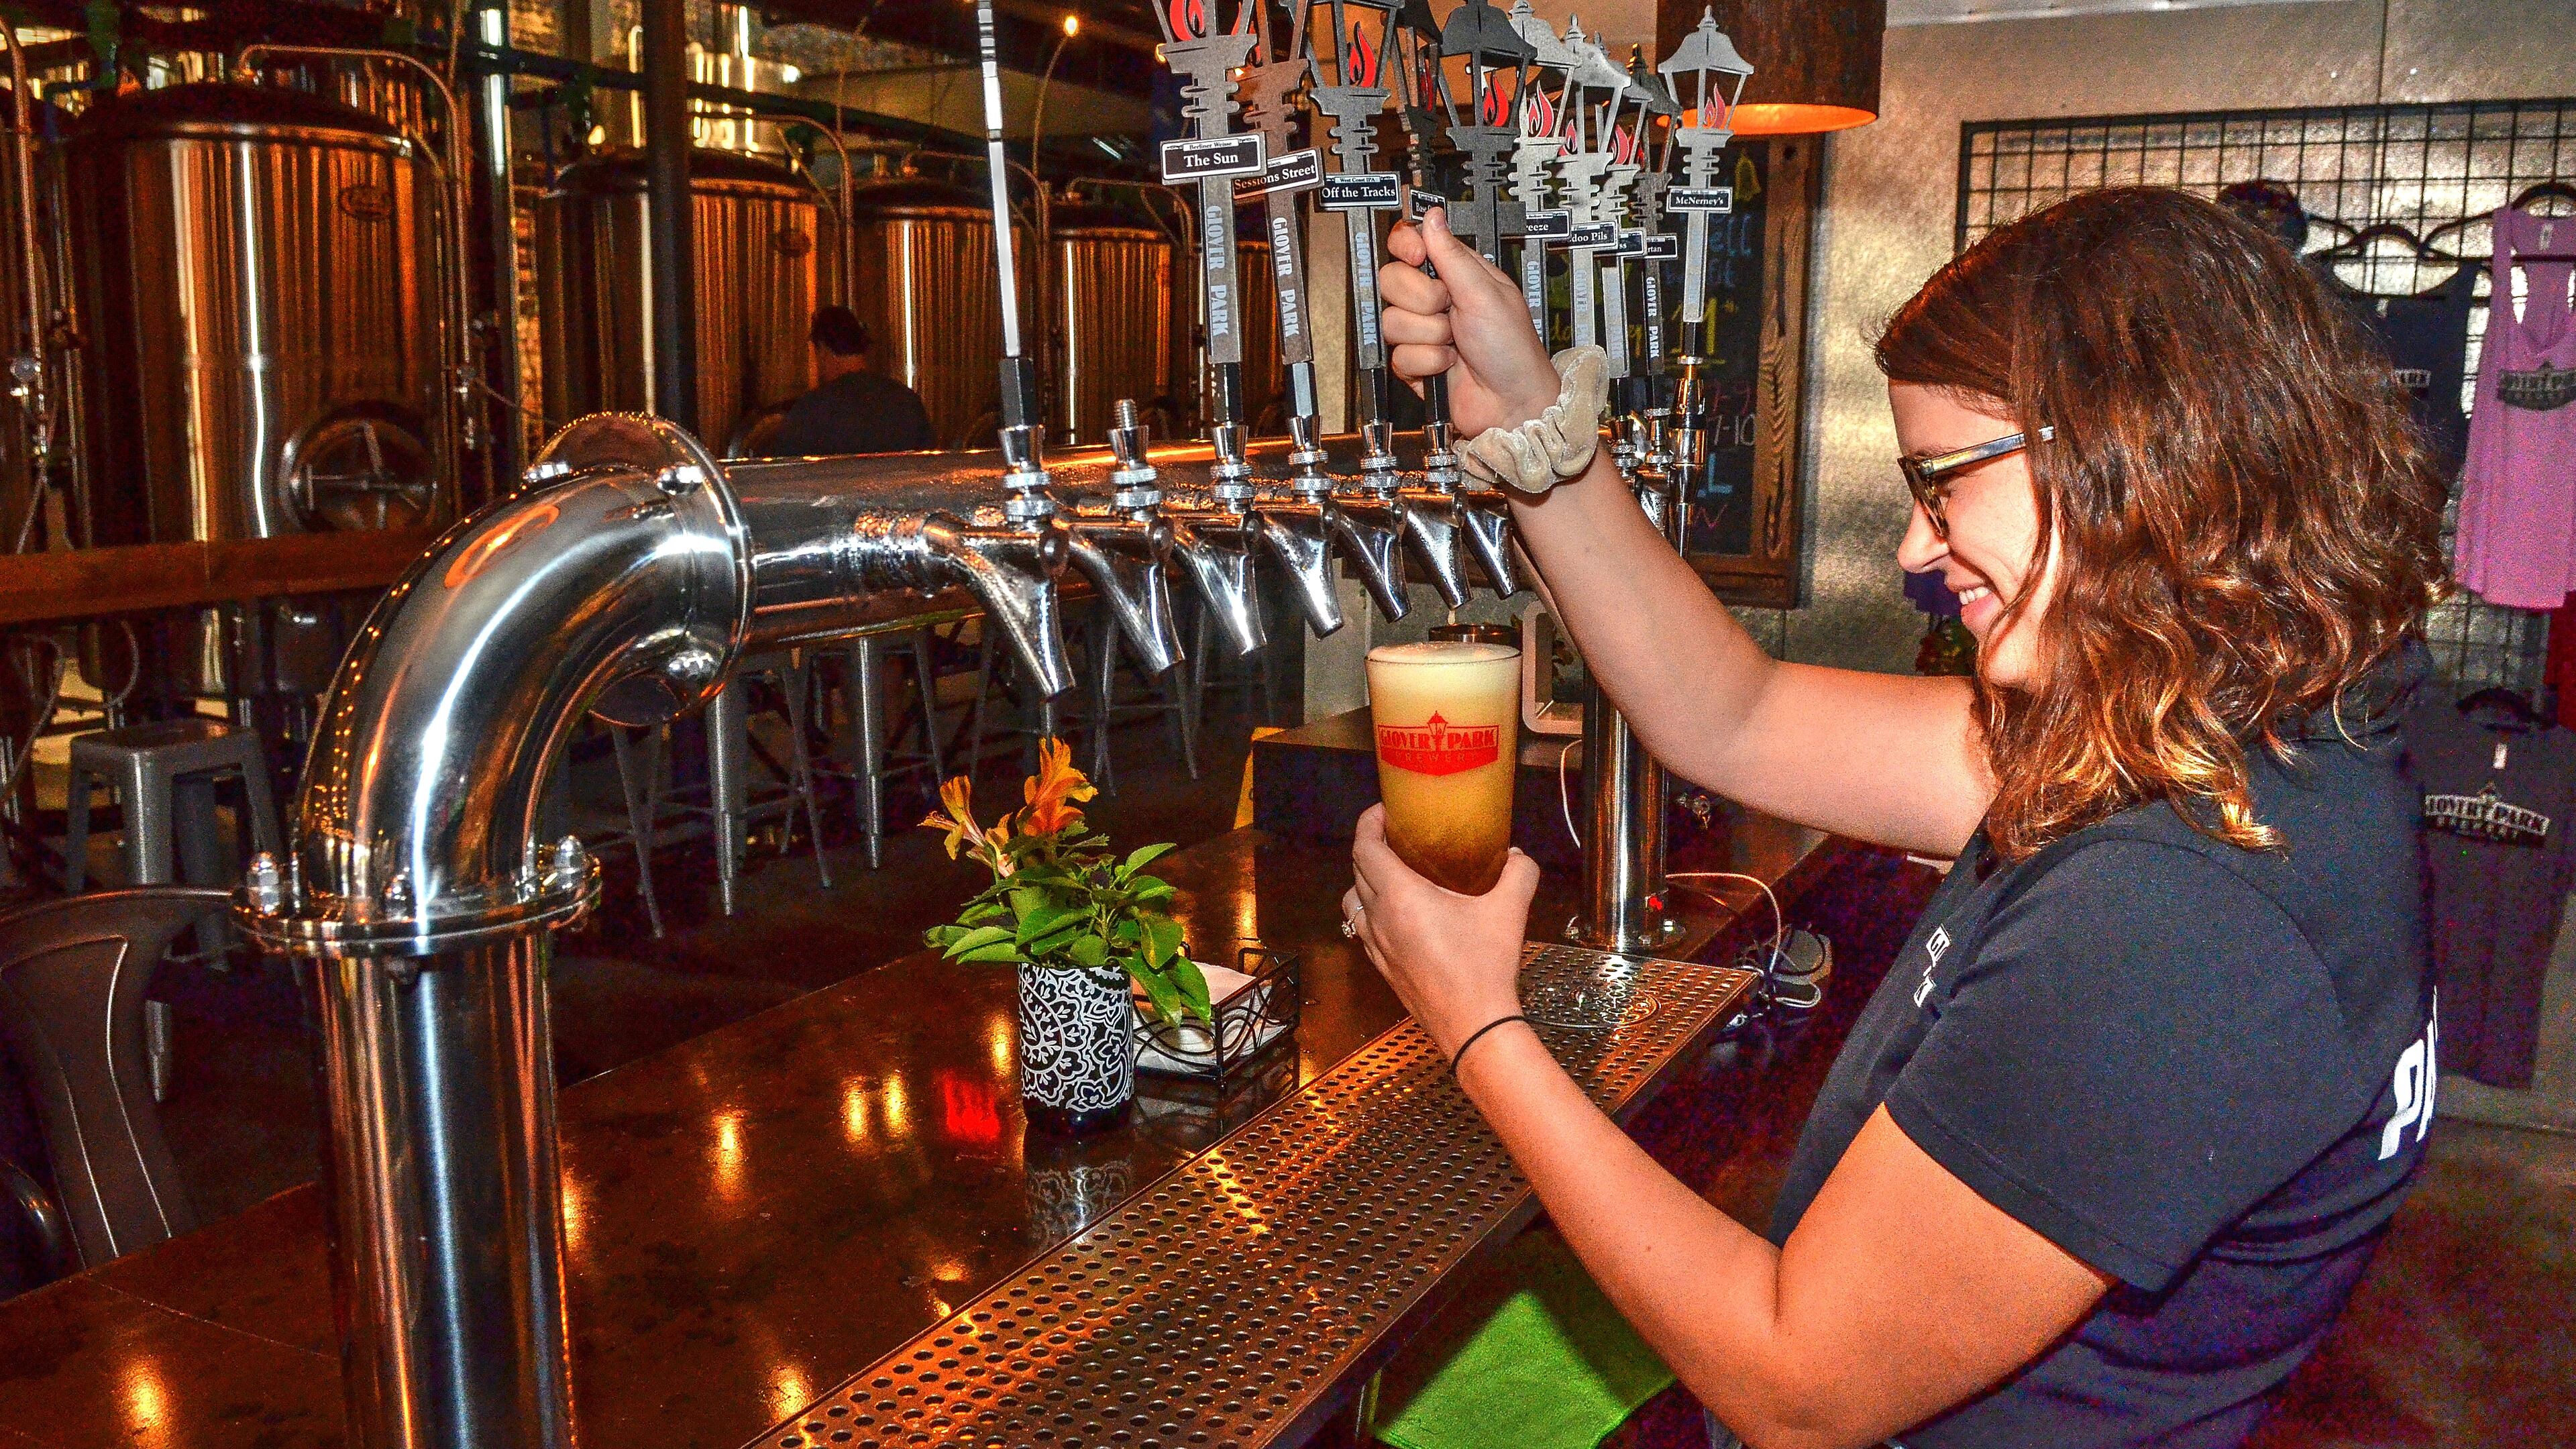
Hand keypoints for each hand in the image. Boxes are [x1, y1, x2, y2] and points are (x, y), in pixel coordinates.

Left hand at [1341, 803, 1539, 1057]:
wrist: (1474, 1024)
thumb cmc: (1485, 966)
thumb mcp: (1510, 909)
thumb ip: (1519, 872)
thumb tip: (1517, 855)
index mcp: (1400, 896)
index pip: (1364, 847)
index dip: (1368, 823)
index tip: (1383, 811)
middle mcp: (1379, 918)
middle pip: (1356, 870)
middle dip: (1369, 846)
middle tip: (1394, 836)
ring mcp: (1376, 946)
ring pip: (1352, 902)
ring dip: (1364, 881)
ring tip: (1390, 873)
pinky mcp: (1382, 967)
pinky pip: (1363, 930)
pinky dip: (1370, 913)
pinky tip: (1397, 915)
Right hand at [1380, 207, 1561, 435]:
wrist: (1510, 402)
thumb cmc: (1512, 348)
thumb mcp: (1485, 293)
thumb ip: (1452, 255)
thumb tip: (1433, 216)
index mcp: (1455, 273)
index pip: (1410, 244)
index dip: (1406, 247)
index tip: (1418, 258)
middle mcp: (1435, 299)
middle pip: (1392, 280)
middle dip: (1422, 300)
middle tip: (1449, 310)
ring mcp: (1422, 330)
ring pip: (1392, 319)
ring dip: (1429, 335)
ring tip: (1455, 344)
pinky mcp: (1414, 362)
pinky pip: (1398, 354)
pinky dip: (1427, 361)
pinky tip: (1448, 365)